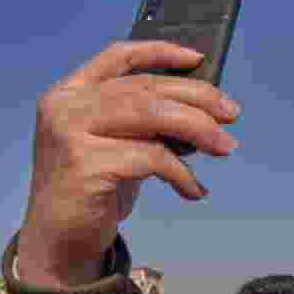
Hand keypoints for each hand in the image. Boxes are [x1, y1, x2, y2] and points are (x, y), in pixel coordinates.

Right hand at [17, 41, 240, 287]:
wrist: (61, 240)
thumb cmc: (95, 190)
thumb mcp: (119, 146)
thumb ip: (146, 123)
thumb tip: (205, 112)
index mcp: (70, 92)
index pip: (118, 57)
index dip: (160, 53)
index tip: (199, 59)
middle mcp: (66, 105)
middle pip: (146, 88)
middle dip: (197, 98)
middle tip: (232, 114)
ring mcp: (71, 132)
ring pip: (152, 115)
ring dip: (198, 130)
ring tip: (225, 147)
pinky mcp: (85, 164)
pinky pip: (152, 159)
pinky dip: (182, 175)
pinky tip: (194, 191)